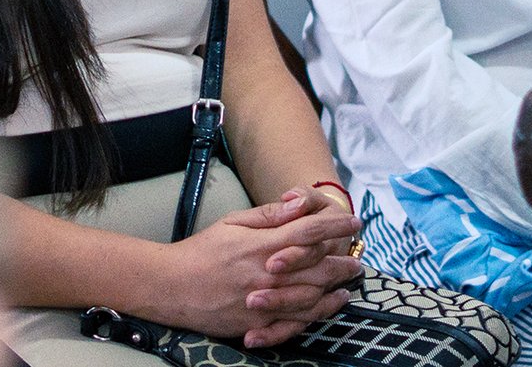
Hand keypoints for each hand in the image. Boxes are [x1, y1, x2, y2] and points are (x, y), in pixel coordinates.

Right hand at [160, 186, 361, 347]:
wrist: (173, 287)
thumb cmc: (202, 251)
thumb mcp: (232, 223)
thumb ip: (269, 216)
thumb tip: (298, 205)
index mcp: (262, 246)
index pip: (308, 232)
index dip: (335, 226)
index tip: (353, 222)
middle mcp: (267, 275)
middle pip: (317, 267)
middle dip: (342, 260)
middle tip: (358, 256)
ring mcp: (264, 303)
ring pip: (312, 297)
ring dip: (336, 288)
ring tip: (350, 281)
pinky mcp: (258, 325)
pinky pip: (295, 322)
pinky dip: (317, 315)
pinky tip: (327, 306)